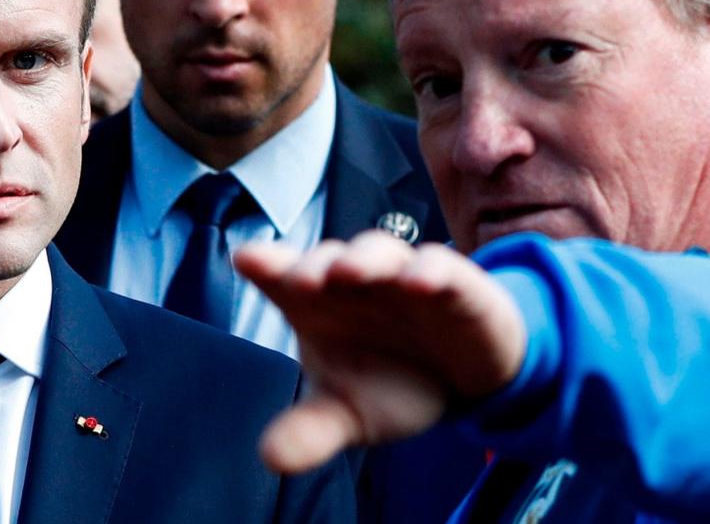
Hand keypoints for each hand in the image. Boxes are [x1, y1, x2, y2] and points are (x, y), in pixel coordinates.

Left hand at [234, 231, 526, 473]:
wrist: (463, 379)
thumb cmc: (390, 381)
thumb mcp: (348, 413)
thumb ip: (310, 430)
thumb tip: (271, 459)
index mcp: (318, 304)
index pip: (282, 276)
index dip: (265, 264)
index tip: (247, 260)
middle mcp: (355, 280)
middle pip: (327, 259)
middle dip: (313, 265)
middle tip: (301, 282)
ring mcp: (402, 276)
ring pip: (378, 251)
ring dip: (363, 258)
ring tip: (350, 272)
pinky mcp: (454, 282)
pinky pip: (441, 266)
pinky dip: (429, 269)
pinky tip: (418, 281)